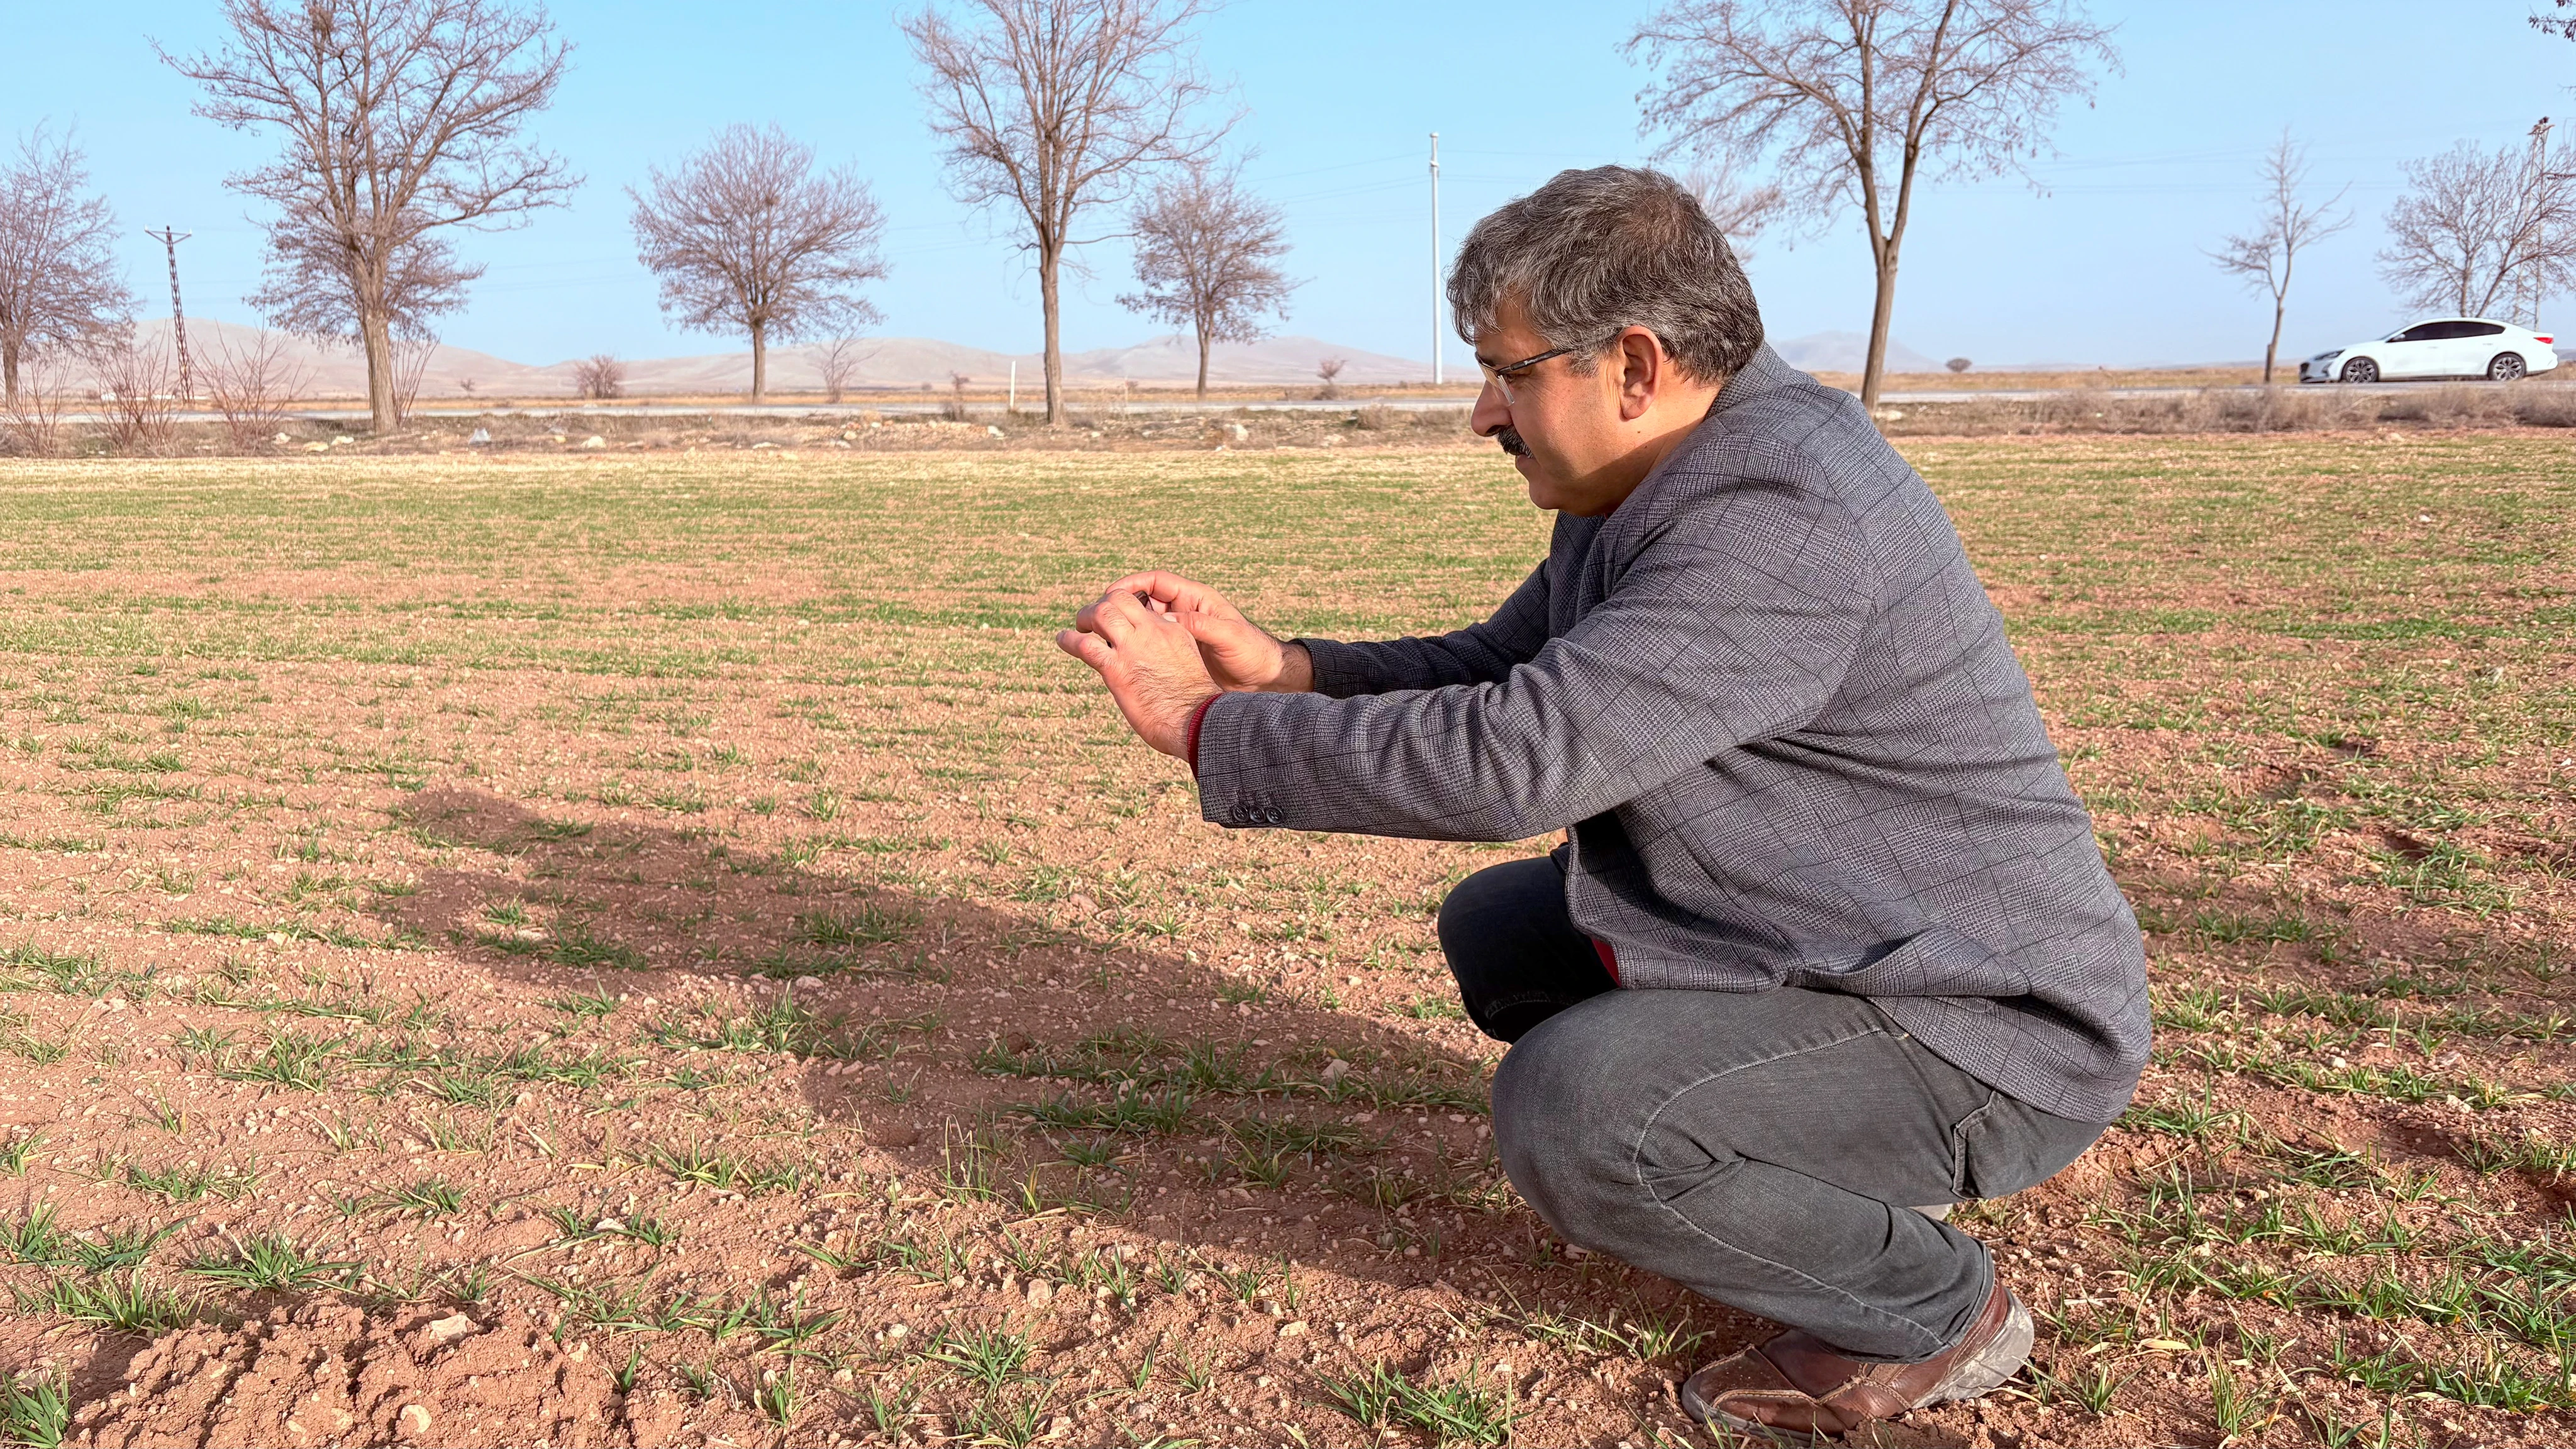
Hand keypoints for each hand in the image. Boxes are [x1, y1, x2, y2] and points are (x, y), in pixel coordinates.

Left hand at [1056, 589, 1222, 758]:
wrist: (1197, 720)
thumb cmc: (1196, 705)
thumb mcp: (1188, 664)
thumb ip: (1171, 655)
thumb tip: (1157, 662)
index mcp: (1172, 630)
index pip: (1142, 606)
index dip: (1124, 607)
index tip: (1115, 618)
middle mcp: (1152, 632)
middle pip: (1120, 599)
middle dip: (1102, 604)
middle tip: (1092, 619)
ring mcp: (1133, 648)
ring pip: (1101, 613)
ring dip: (1084, 617)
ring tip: (1078, 627)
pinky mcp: (1116, 669)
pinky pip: (1085, 645)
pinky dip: (1069, 640)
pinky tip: (1062, 639)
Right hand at [1090, 570, 1310, 691]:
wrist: (1263, 679)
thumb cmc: (1252, 652)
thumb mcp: (1228, 636)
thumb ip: (1200, 626)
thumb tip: (1168, 621)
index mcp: (1195, 599)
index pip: (1157, 582)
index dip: (1132, 583)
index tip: (1110, 592)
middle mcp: (1183, 612)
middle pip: (1143, 599)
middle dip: (1119, 603)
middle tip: (1096, 614)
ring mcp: (1178, 633)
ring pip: (1142, 622)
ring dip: (1122, 625)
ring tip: (1098, 634)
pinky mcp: (1176, 653)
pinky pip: (1149, 643)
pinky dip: (1133, 645)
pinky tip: (1117, 655)